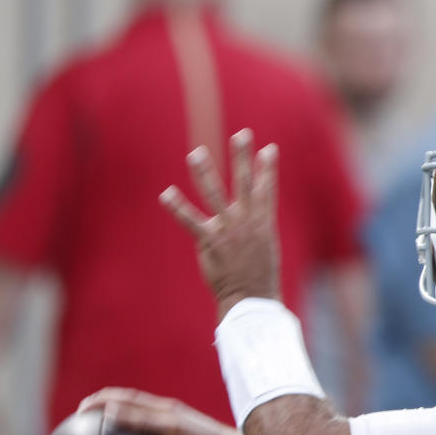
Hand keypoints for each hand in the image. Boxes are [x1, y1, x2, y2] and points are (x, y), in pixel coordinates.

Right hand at [78, 388, 253, 434]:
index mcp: (169, 427)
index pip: (131, 416)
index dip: (108, 414)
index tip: (84, 418)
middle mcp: (168, 411)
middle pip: (127, 398)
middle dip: (101, 400)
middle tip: (78, 411)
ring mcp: (171, 407)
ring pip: (134, 396)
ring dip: (111, 397)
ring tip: (88, 406)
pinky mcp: (174, 409)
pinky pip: (143, 401)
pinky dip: (125, 403)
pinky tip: (113, 414)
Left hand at [160, 129, 280, 314]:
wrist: (251, 299)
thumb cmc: (259, 276)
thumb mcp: (265, 247)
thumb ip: (256, 226)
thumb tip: (251, 212)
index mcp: (263, 223)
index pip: (266, 189)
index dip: (267, 168)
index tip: (268, 148)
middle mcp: (246, 222)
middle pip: (244, 183)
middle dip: (243, 158)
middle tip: (242, 134)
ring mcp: (228, 230)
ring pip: (215, 195)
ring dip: (205, 173)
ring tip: (196, 154)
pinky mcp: (210, 242)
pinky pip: (191, 221)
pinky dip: (178, 207)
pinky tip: (166, 194)